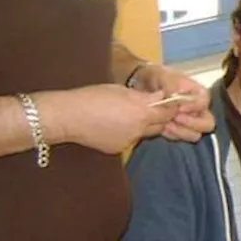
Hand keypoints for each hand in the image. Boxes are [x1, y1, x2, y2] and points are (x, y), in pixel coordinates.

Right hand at [40, 85, 176, 154]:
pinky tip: (114, 125)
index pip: (168, 112)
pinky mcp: (117, 149)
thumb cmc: (92, 97)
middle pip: (160, 125)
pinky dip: (128, 132)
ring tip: (128, 114)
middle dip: (160, 117)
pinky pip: (129, 140)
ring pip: (144, 133)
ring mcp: (128, 141)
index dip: (171, 107)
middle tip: (153, 108)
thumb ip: (144, 96)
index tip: (170, 102)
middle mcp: (139, 129)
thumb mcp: (121, 90)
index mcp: (142, 112)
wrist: (68, 116)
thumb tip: (160, 97)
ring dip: (143, 125)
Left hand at [132, 64, 214, 141]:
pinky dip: (172, 135)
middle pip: (207, 123)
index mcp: (198, 93)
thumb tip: (175, 95)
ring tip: (166, 125)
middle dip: (193, 124)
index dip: (195, 106)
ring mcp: (189, 121)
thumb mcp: (162, 75)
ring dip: (182, 131)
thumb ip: (171, 83)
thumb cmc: (156, 78)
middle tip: (175, 118)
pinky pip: (180, 137)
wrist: (142, 87)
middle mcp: (198, 109)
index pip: (205, 101)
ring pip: (195, 134)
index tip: (180, 108)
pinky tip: (162, 128)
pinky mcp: (178, 130)